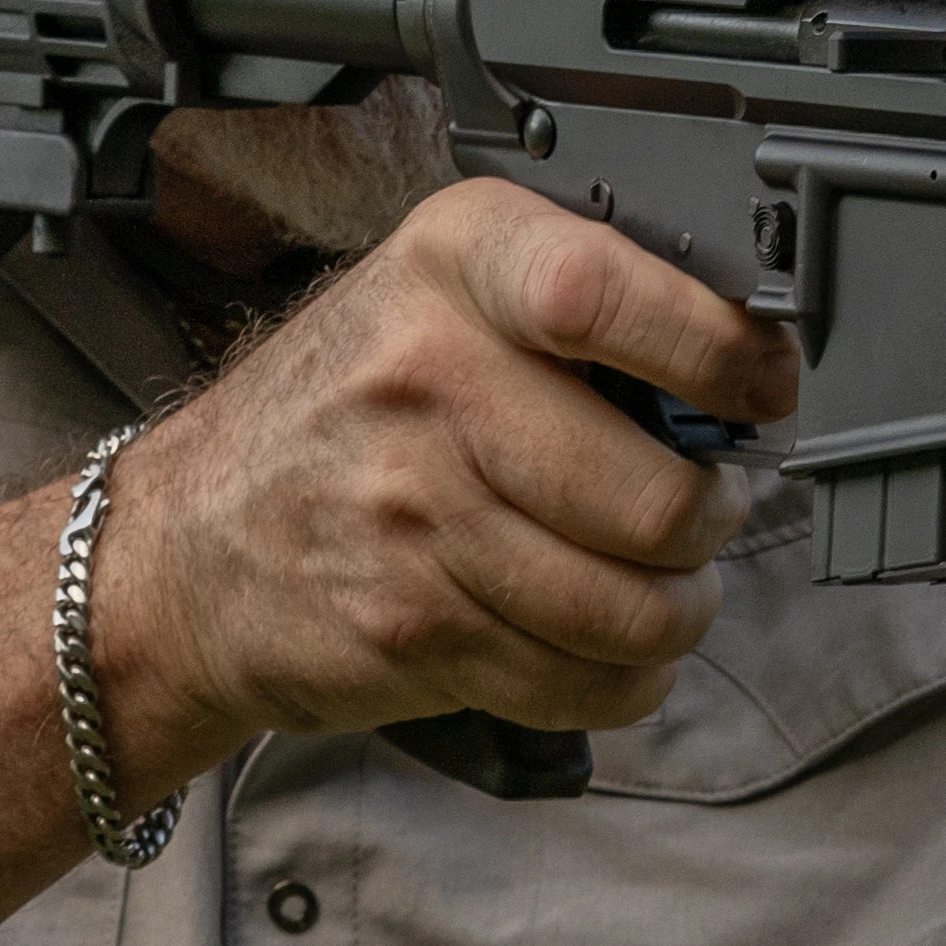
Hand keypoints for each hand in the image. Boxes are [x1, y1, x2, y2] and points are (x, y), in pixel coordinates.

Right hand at [83, 180, 801, 773]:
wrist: (183, 552)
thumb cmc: (342, 415)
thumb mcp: (437, 298)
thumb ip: (576, 304)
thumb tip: (742, 360)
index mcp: (453, 265)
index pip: (606, 292)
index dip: (717, 353)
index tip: (761, 386)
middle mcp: (428, 378)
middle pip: (654, 496)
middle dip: (715, 520)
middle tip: (707, 508)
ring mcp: (414, 514)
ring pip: (631, 607)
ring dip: (676, 611)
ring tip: (659, 583)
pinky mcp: (414, 630)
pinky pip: (580, 680)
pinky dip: (620, 678)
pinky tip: (599, 642)